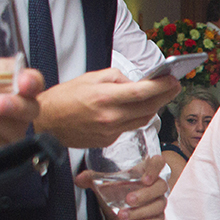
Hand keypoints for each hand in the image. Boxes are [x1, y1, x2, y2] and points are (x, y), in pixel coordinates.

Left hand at [0, 66, 44, 169]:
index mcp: (4, 84)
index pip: (28, 79)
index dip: (31, 80)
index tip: (24, 82)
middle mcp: (14, 109)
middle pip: (31, 106)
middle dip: (18, 104)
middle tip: (0, 103)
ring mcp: (10, 133)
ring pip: (15, 127)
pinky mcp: (1, 153)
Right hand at [36, 68, 180, 147]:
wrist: (46, 123)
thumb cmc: (63, 98)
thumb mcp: (89, 78)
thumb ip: (116, 78)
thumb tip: (134, 82)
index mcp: (105, 97)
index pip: (143, 92)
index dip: (162, 86)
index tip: (172, 80)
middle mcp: (111, 117)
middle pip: (149, 107)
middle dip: (165, 96)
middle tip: (173, 86)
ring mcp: (111, 131)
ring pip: (143, 120)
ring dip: (153, 108)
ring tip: (157, 97)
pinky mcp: (109, 141)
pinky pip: (130, 128)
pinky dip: (135, 118)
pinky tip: (133, 110)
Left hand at [75, 155, 168, 219]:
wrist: (118, 208)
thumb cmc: (116, 191)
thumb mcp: (104, 182)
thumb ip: (92, 178)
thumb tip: (80, 178)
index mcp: (144, 171)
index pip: (158, 162)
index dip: (155, 169)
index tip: (145, 178)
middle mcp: (155, 185)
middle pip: (160, 186)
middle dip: (145, 194)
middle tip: (128, 199)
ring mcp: (158, 201)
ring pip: (158, 205)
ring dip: (140, 212)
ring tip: (122, 215)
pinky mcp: (157, 217)